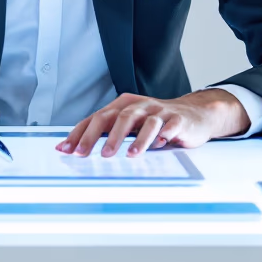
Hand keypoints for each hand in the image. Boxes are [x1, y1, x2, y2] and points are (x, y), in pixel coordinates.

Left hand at [56, 89, 249, 157]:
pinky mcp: (178, 120)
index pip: (97, 118)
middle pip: (116, 117)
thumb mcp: (130, 124)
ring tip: (127, 156)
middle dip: (99, 137)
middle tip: (88, 154)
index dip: (80, 133)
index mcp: (124, 105)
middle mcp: (140, 105)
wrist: (193, 114)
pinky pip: (169, 127)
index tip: (67, 150)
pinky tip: (159, 145)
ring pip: (143, 121)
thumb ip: (107, 133)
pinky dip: (162, 136)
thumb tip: (74, 148)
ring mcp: (159, 111)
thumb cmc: (156, 122)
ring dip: (134, 139)